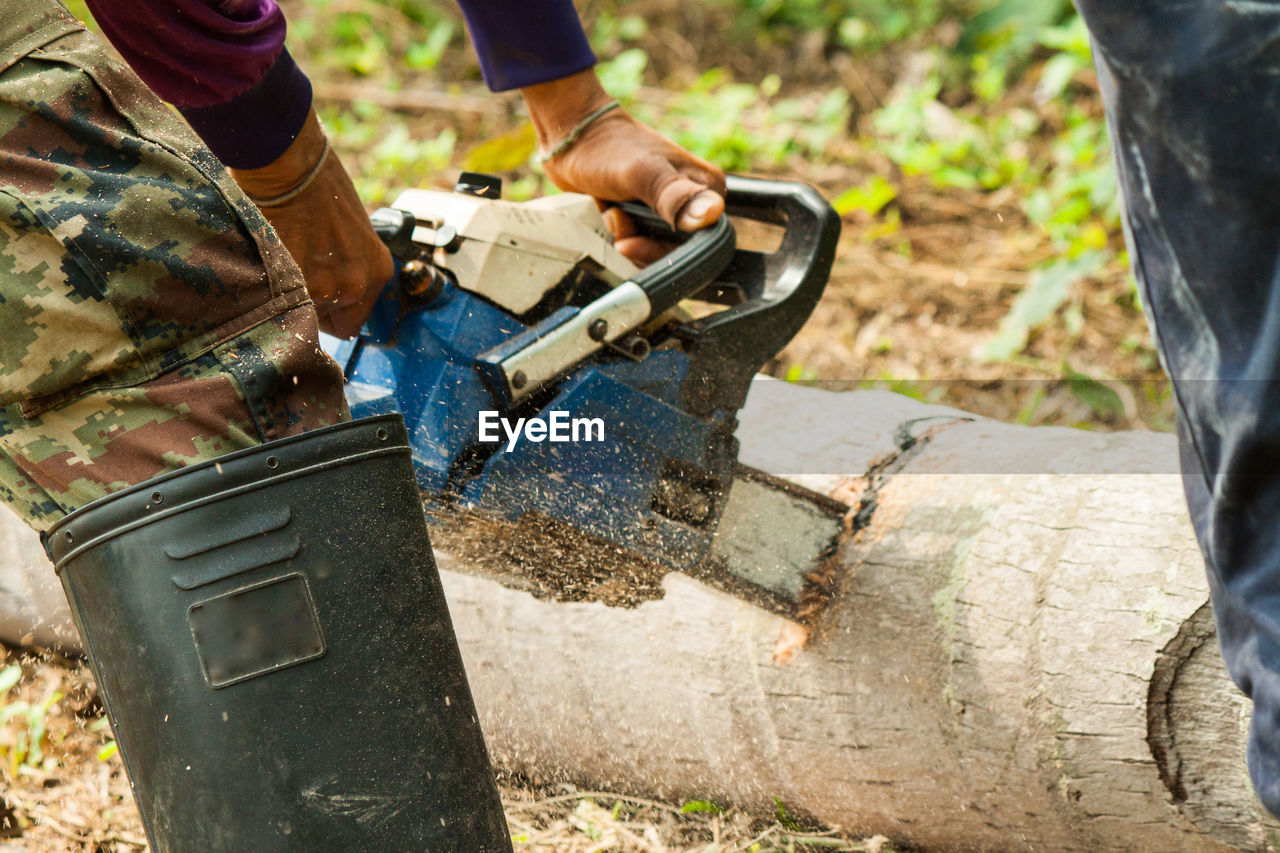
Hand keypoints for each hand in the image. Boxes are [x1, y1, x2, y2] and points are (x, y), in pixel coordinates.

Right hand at [230, 108, 392, 338]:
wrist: (292, 165)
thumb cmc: (318, 186)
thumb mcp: (351, 233)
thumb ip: (347, 267)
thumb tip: (330, 292)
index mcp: (377, 271)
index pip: (352, 321)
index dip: (330, 311)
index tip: (315, 292)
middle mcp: (358, 285)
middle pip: (327, 322)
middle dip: (308, 304)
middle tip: (295, 268)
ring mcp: (328, 289)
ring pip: (301, 314)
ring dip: (287, 295)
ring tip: (283, 257)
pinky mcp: (298, 286)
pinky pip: (279, 304)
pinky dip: (269, 289)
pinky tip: (270, 258)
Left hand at [523, 70, 725, 265]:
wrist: (573, 137)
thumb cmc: (608, 147)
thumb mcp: (642, 173)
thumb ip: (675, 196)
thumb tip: (710, 215)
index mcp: (707, 191)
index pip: (697, 245)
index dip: (662, 252)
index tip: (629, 242)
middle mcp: (692, 203)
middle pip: (673, 252)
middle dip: (639, 245)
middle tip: (615, 219)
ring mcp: (667, 211)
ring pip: (652, 253)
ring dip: (624, 240)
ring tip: (610, 212)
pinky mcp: (645, 218)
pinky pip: (637, 246)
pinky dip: (617, 238)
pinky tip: (607, 216)